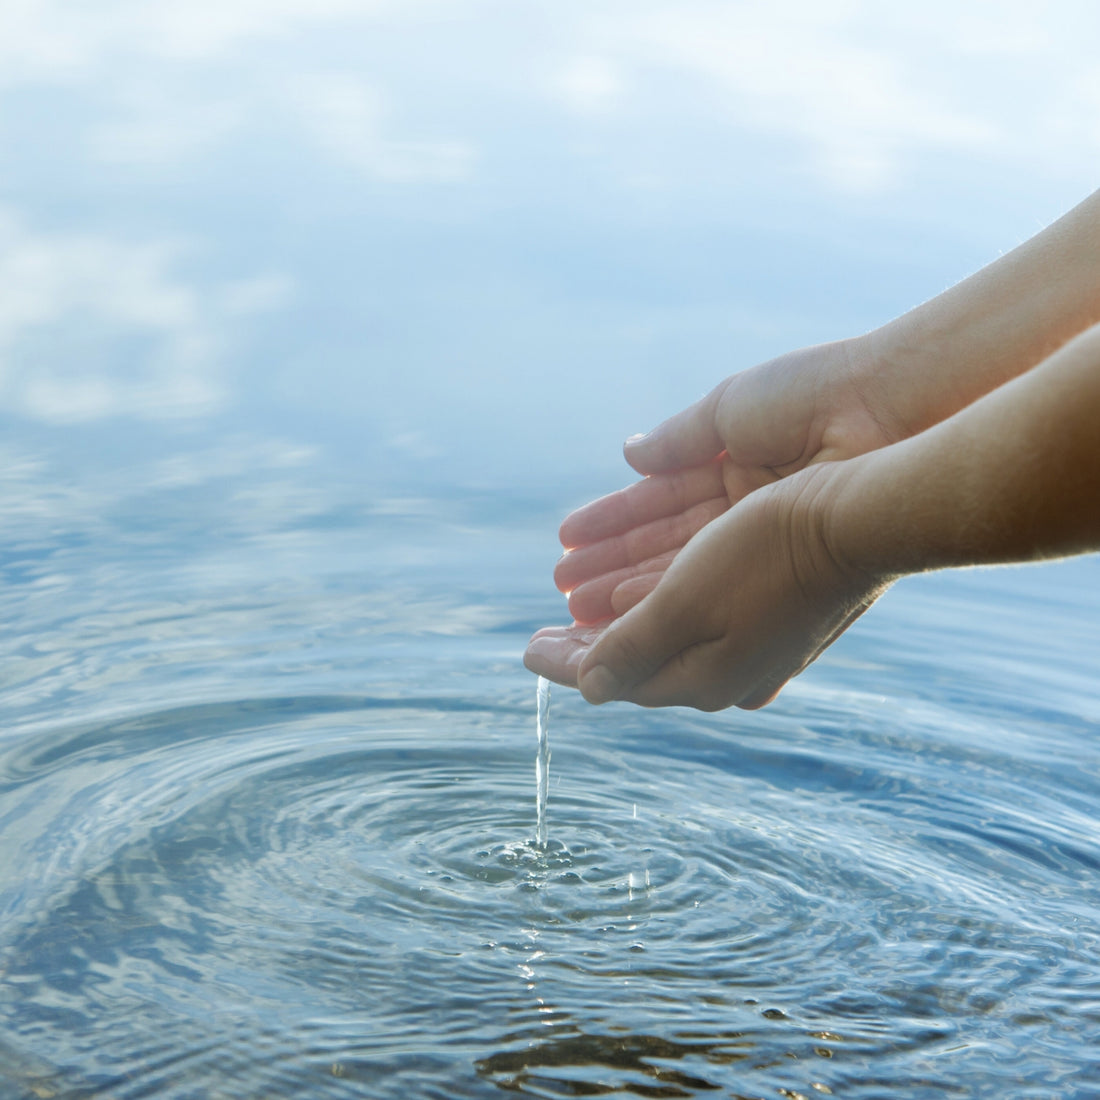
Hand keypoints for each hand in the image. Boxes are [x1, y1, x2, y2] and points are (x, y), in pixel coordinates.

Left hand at [525, 463, 885, 709]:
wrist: (861, 520)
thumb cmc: (767, 554)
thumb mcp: (685, 602)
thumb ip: (630, 648)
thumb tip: (588, 689)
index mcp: (704, 680)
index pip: (615, 679)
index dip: (565, 663)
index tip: (525, 649)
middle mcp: (729, 675)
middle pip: (641, 664)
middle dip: (589, 648)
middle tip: (545, 636)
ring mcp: (755, 649)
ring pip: (667, 640)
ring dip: (620, 623)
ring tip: (584, 609)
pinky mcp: (772, 618)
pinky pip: (696, 622)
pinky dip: (658, 608)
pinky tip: (646, 594)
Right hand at [555, 336, 898, 624]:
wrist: (887, 410)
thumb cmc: (814, 397)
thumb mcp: (728, 411)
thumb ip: (677, 440)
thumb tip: (629, 455)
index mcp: (736, 466)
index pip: (659, 504)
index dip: (613, 524)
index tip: (568, 542)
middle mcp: (748, 514)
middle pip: (665, 549)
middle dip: (611, 568)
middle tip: (563, 590)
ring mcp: (764, 545)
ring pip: (679, 574)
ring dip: (624, 590)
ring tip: (572, 607)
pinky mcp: (781, 568)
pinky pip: (708, 588)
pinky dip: (661, 596)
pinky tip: (617, 609)